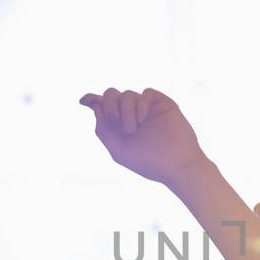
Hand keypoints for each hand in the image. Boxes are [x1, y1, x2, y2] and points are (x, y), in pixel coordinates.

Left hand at [80, 88, 206, 186]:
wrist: (176, 166)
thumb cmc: (149, 163)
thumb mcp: (118, 150)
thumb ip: (104, 131)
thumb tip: (96, 108)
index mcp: (120, 125)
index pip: (103, 106)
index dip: (92, 99)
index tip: (83, 100)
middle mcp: (132, 114)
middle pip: (112, 95)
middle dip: (109, 103)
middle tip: (114, 119)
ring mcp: (147, 109)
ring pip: (127, 94)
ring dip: (125, 110)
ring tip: (132, 129)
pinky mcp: (162, 104)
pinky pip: (146, 93)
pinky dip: (139, 104)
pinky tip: (141, 120)